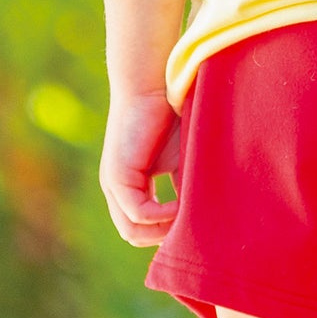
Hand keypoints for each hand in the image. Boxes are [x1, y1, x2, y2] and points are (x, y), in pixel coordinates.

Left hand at [100, 89, 181, 247]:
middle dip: (165, 238)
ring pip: (132, 231)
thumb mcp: (182, 159)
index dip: (168, 232)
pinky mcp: (118, 177)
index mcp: (132, 185)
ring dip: (163, 231)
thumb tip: (201, 216)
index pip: (144, 226)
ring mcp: (114, 184)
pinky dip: (161, 217)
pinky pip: (137, 214)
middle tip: (193, 228)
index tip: (195, 227)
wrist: (155, 79)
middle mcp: (118, 188)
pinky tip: (181, 206)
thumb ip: (184, 186)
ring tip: (189, 217)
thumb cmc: (172, 112)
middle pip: (136, 234)